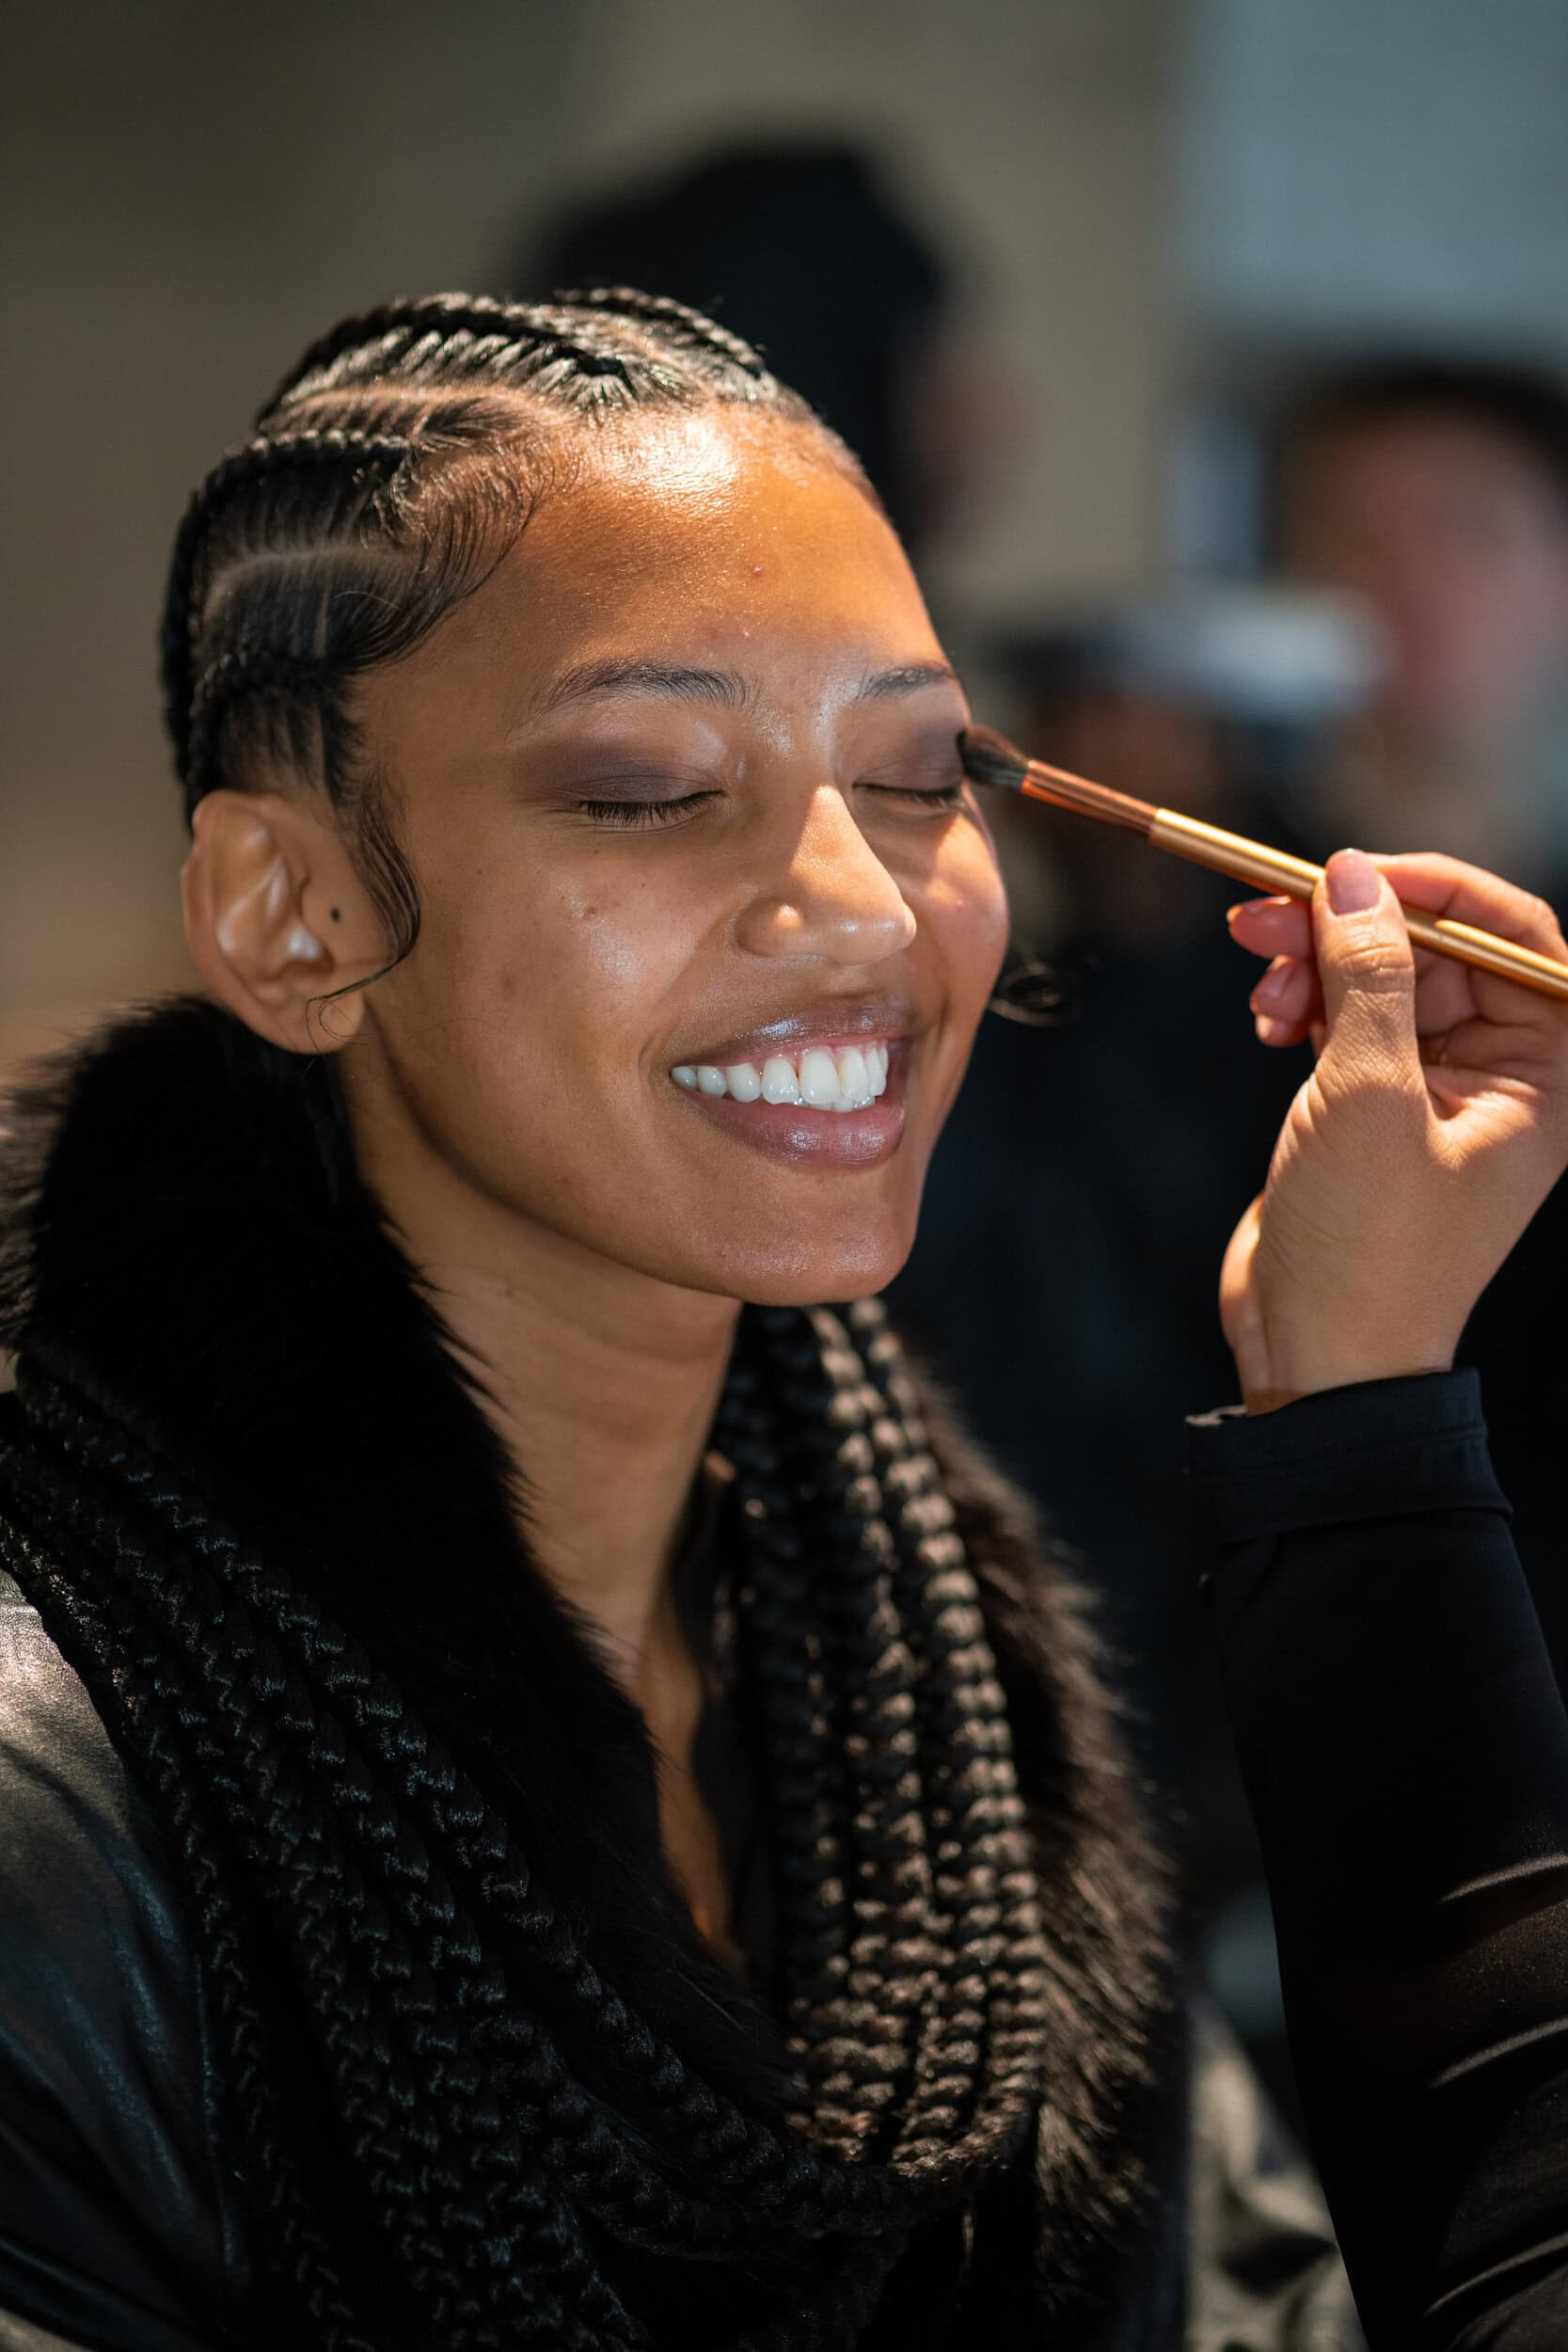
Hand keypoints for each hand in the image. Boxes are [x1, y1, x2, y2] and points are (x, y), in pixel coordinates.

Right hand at [1222, 848, 1567, 1412]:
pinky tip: (1264, 1024)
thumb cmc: (1368, 1245)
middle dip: (1349, 927)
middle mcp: (1503, 1076)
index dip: (1437, 888)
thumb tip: (1351, 876)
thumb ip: (1369, 974)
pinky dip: (1303, 1008)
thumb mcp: (1369, 1094)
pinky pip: (1344, 1022)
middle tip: (1263, 918)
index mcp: (1547, 1076)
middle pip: (1435, 949)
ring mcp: (1433, 1092)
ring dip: (1314, 968)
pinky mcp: (1370, 1110)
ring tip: (1259, 992)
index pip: (1515, 938)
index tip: (1352, 871)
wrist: (1318, 1359)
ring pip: (1379, 980)